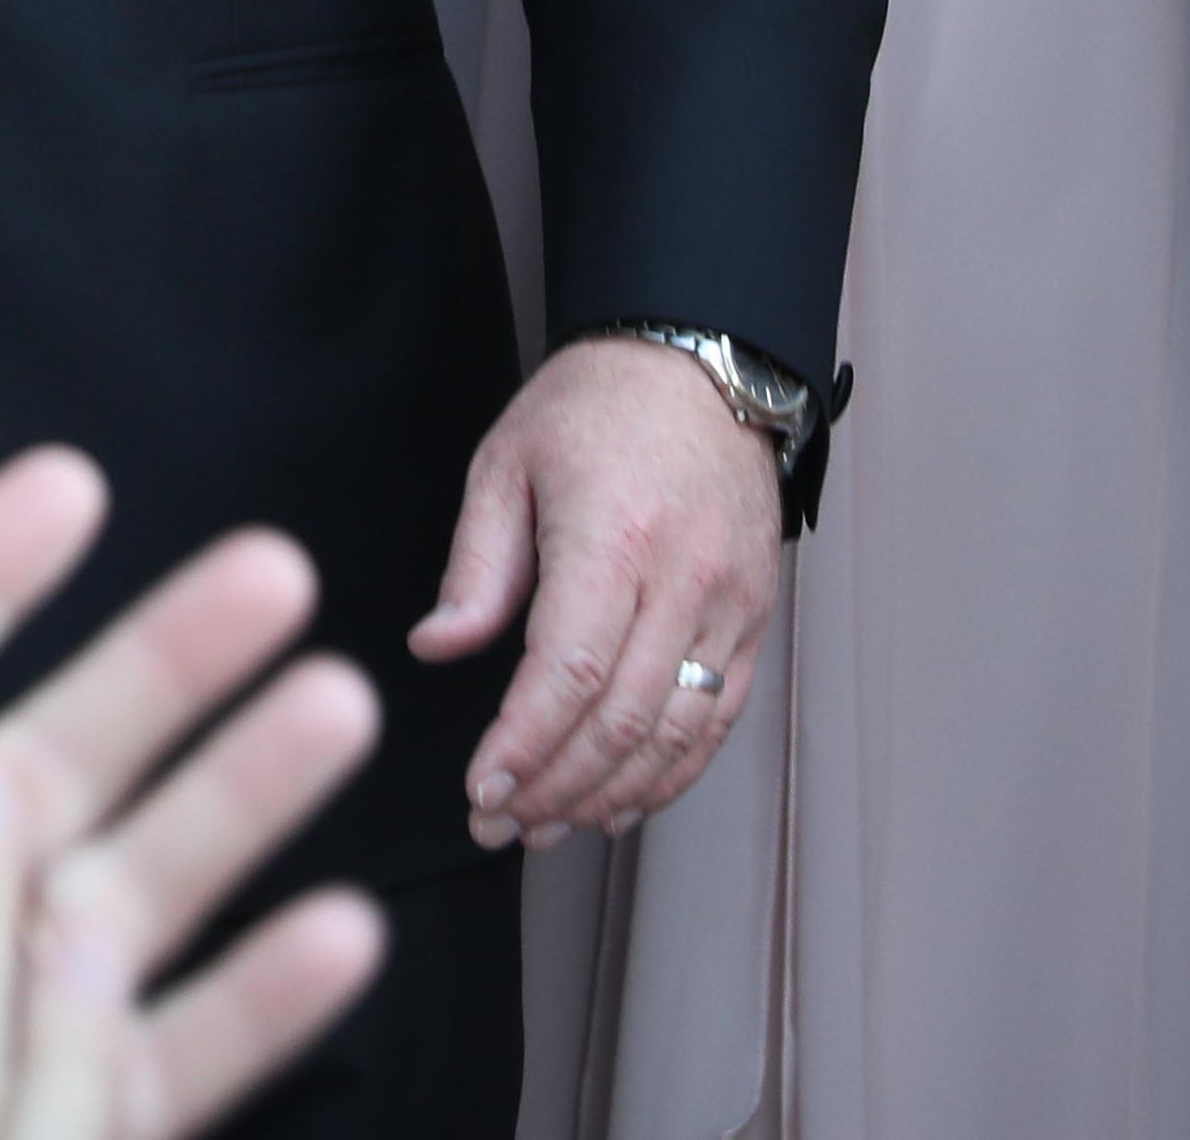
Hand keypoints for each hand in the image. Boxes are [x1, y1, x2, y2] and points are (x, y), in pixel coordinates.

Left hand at [0, 465, 381, 1139]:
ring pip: (137, 884)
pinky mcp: (41, 1129)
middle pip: (58, 748)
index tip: (73, 481)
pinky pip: (169, 1061)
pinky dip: (261, 1002)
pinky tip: (345, 932)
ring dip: (242, 796)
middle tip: (274, 566)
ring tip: (339, 704)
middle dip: (168, 656)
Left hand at [409, 337, 773, 842]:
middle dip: (554, 789)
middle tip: (499, 823)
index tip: (481, 790)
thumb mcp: (505, 463)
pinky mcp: (754, 619)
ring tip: (549, 825)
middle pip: (621, 719)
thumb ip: (475, 567)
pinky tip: (622, 800)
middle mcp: (682, 579)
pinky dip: (671, 773)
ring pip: (674, 734)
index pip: (568, 672)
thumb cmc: (595, 407)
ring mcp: (729, 605)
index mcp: (612, 536)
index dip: (524, 746)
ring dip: (609, 795)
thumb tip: (435, 647)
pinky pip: (718, 718)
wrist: (701, 363)